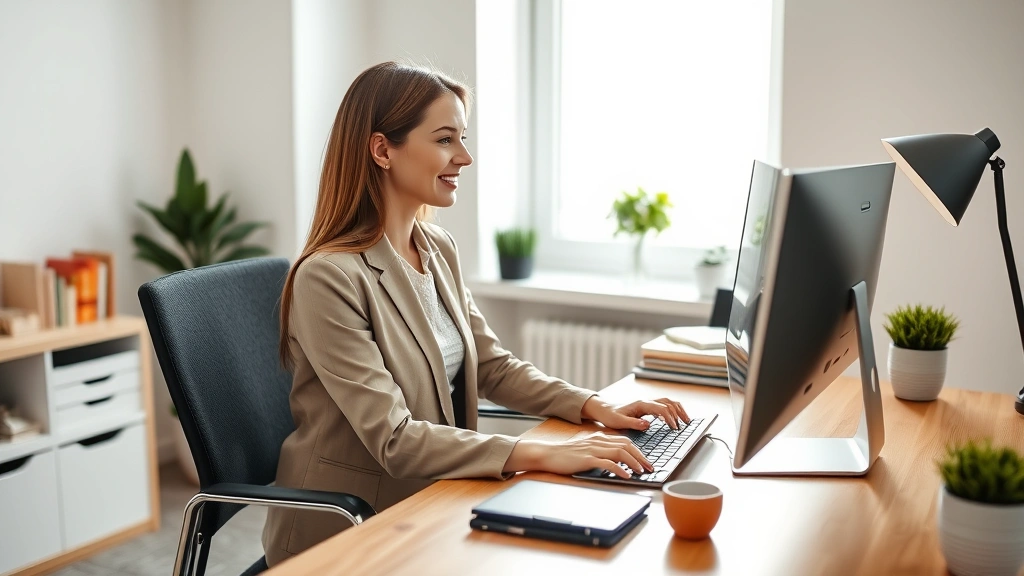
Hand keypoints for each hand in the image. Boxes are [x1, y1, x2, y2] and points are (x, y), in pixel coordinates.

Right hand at [503, 434, 653, 478]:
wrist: (547, 454)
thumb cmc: (565, 455)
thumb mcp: (586, 449)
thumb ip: (599, 451)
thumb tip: (615, 461)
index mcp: (599, 438)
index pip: (625, 441)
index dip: (638, 451)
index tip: (646, 461)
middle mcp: (598, 441)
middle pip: (626, 445)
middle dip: (641, 456)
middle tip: (650, 467)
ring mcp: (593, 449)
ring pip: (620, 452)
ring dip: (633, 462)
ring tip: (642, 471)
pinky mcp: (587, 459)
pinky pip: (607, 463)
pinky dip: (619, 469)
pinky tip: (626, 475)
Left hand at [581, 396, 689, 430]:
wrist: (603, 409)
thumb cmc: (610, 416)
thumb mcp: (619, 422)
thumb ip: (634, 423)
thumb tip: (648, 424)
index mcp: (641, 404)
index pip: (662, 409)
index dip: (670, 418)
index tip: (675, 428)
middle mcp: (645, 401)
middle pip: (668, 402)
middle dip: (679, 412)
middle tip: (686, 424)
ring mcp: (646, 403)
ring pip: (667, 402)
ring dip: (678, 410)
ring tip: (686, 420)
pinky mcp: (646, 407)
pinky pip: (663, 406)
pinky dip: (672, 411)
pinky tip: (674, 419)